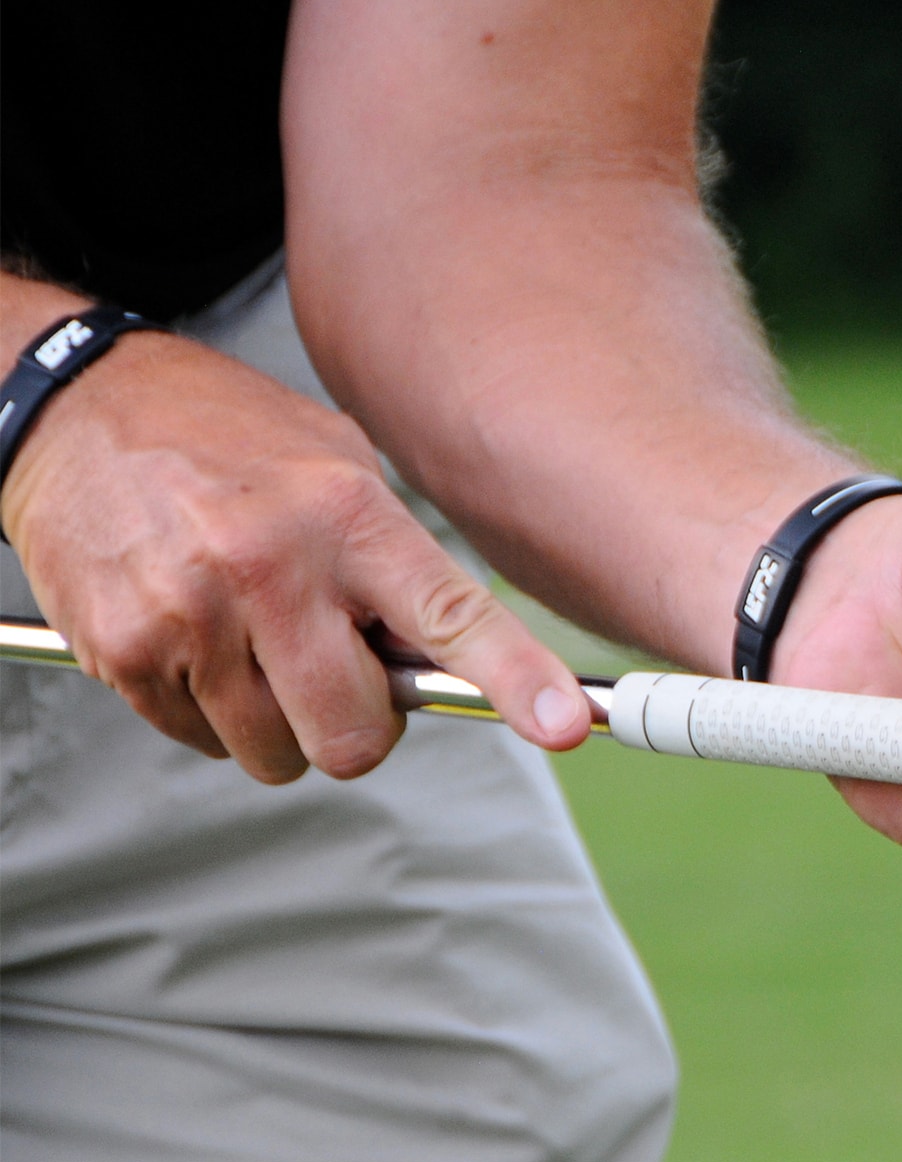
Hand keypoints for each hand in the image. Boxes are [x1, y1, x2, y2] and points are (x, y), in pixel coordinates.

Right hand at [1, 321, 590, 782]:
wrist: (78, 408)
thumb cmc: (225, 439)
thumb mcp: (338, 465)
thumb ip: (395, 562)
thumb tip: (448, 658)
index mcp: (346, 515)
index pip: (450, 614)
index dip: (516, 677)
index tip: (564, 724)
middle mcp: (272, 568)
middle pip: (357, 733)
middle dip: (361, 725)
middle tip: (339, 670)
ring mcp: (194, 617)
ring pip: (278, 753)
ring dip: (282, 722)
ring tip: (257, 639)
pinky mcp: (126, 653)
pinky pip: (202, 742)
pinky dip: (212, 713)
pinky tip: (200, 637)